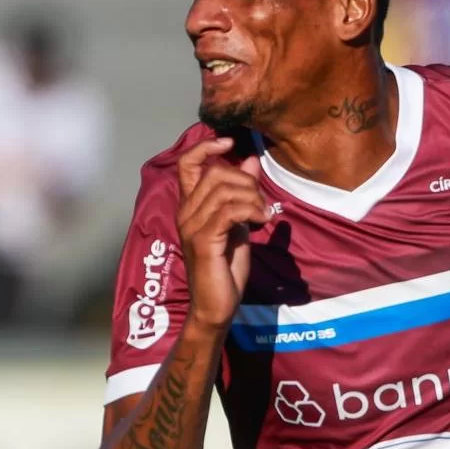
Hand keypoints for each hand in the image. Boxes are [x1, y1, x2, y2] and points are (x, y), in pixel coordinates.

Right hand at [176, 137, 268, 331]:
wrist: (216, 306)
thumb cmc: (225, 267)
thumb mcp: (238, 223)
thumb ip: (241, 193)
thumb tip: (250, 160)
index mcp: (190, 206)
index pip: (187, 163)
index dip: (207, 146)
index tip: (231, 142)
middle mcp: (185, 212)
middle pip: (215, 173)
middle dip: (246, 181)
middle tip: (262, 202)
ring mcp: (191, 226)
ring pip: (224, 189)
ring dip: (253, 197)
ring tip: (264, 214)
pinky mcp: (203, 241)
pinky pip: (229, 210)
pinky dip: (252, 210)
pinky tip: (263, 222)